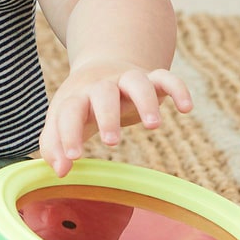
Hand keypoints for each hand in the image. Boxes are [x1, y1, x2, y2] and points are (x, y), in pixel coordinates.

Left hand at [39, 62, 192, 177]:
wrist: (101, 68)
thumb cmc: (80, 105)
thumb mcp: (61, 122)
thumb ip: (53, 146)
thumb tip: (60, 171)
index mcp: (76, 97)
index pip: (69, 112)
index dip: (68, 134)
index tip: (73, 158)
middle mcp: (102, 85)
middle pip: (103, 93)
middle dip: (108, 116)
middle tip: (111, 142)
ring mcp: (127, 80)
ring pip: (137, 82)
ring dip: (146, 101)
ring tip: (153, 127)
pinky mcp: (151, 79)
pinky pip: (167, 78)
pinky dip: (178, 88)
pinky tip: (186, 108)